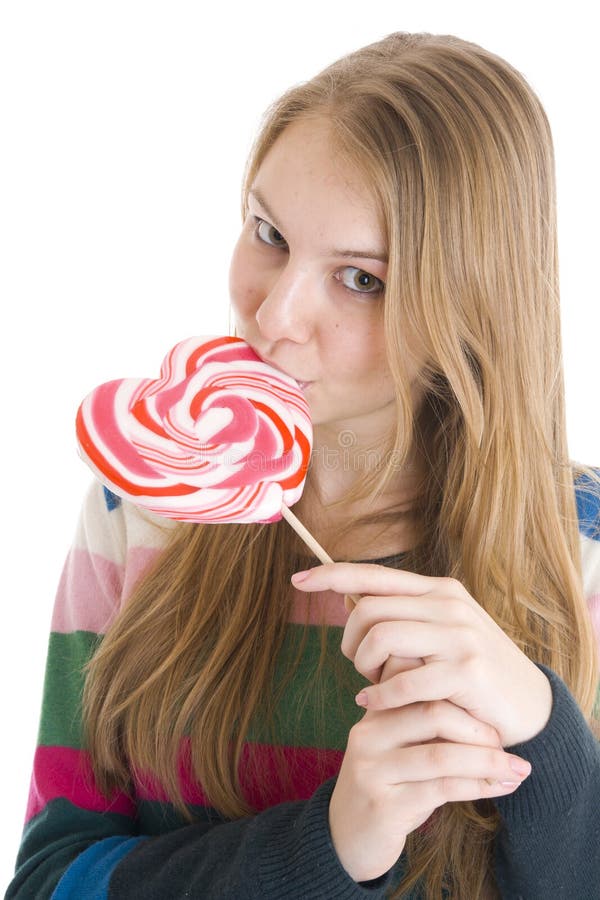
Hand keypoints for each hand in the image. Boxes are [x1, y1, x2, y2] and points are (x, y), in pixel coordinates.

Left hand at [292, 563, 552, 749]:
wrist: (529, 706)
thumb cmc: (472, 672)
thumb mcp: (440, 633)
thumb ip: (403, 617)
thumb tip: (350, 602)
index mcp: (438, 591)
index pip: (374, 575)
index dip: (331, 575)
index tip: (297, 581)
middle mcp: (448, 604)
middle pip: (369, 608)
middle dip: (350, 640)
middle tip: (359, 666)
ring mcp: (459, 635)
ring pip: (381, 636)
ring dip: (364, 665)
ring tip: (372, 684)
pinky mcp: (466, 671)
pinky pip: (402, 679)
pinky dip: (379, 694)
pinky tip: (373, 703)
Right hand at [328, 700, 530, 881]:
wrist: (348, 837)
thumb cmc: (387, 785)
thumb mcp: (399, 745)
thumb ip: (425, 721)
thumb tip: (483, 701)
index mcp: (375, 711)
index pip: (418, 680)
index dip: (460, 689)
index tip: (493, 705)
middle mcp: (368, 734)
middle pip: (433, 713)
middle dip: (479, 728)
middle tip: (507, 743)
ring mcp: (372, 769)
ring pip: (441, 755)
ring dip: (487, 762)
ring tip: (518, 769)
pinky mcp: (384, 805)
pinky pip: (441, 790)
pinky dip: (477, 787)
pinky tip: (499, 787)